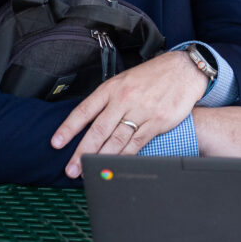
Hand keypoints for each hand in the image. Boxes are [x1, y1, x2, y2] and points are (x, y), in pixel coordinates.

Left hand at [54, 49, 210, 177]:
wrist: (183, 70)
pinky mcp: (157, 122)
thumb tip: (91, 121)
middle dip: (82, 151)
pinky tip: (115, 165)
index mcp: (112, 88)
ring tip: (89, 171)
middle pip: (98, 130)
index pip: (84, 110)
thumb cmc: (153, 75)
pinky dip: (124, 157)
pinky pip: (137, 143)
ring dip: (101, 158)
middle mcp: (124, 99)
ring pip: (116, 139)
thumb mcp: (125, 80)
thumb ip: (109, 99)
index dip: (68, 128)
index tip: (57, 142)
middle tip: (71, 168)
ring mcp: (141, 111)